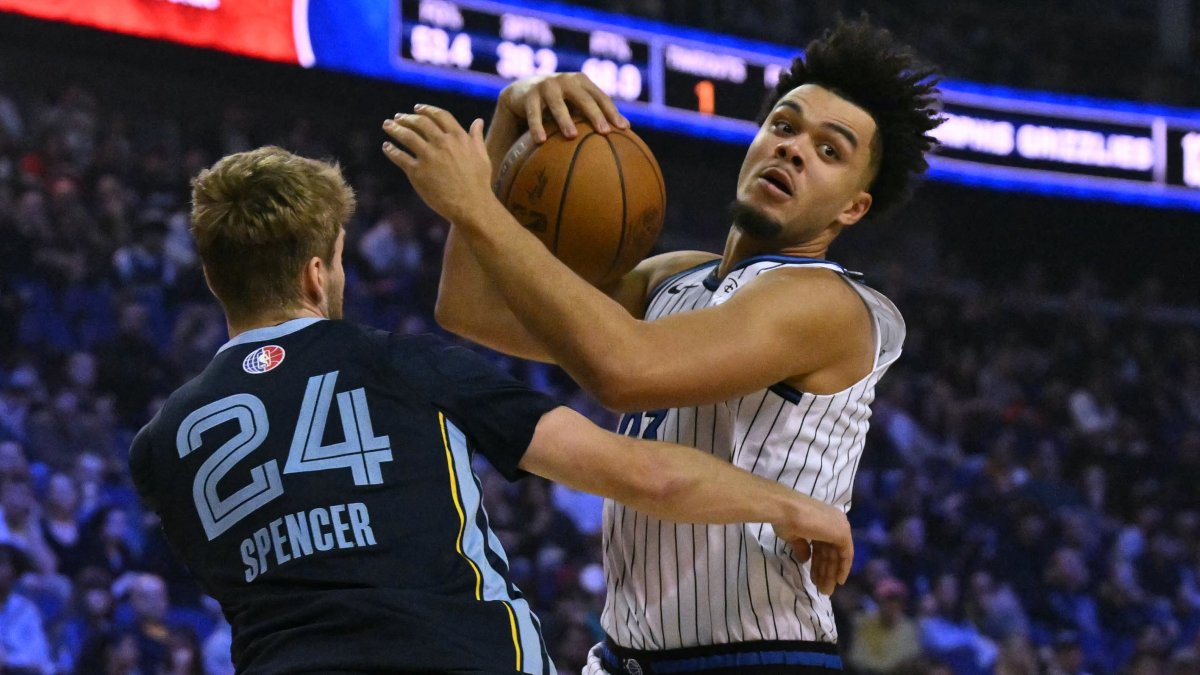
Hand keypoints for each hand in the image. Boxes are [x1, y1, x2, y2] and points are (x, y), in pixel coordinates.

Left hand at [382, 105, 493, 223]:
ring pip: (407, 136)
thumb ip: (476, 136)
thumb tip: (478, 121)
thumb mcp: (482, 155)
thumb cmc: (479, 182)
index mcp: (458, 137)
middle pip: (420, 123)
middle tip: (398, 117)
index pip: (439, 116)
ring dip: (395, 129)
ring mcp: (429, 157)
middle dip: (407, 118)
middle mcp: (442, 143)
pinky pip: (400, 157)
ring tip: (387, 125)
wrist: (471, 204)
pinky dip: (391, 150)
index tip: (417, 108)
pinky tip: (387, 147)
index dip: (426, 110)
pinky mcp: (417, 172)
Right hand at [500, 73, 628, 141]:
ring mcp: (547, 86)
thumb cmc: (559, 102)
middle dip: (594, 114)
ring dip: (565, 119)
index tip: (624, 129)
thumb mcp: (577, 103)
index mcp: (582, 82)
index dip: (612, 112)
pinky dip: (537, 126)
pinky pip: (533, 113)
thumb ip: (597, 112)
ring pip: (558, 104)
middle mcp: (566, 80)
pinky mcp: (529, 95)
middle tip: (604, 132)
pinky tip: (540, 141)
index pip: (601, 97)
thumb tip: (628, 130)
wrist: (523, 92)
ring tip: (571, 136)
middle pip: (583, 98)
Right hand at [777, 505, 852, 596]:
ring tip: (825, 590)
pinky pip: (845, 555)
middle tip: (822, 589)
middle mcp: (834, 521)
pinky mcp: (842, 534)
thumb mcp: (793, 536)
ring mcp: (840, 526)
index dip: (819, 562)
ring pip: (837, 555)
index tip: (815, 576)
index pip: (824, 545)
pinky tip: (838, 581)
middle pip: (831, 552)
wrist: (785, 510)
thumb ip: (802, 547)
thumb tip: (805, 559)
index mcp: (822, 519)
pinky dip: (842, 568)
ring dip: (831, 574)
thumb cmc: (785, 519)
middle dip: (825, 571)